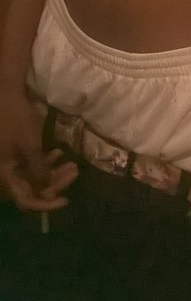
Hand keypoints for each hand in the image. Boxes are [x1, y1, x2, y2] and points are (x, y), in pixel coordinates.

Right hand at [0, 91, 77, 210]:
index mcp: (6, 175)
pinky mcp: (15, 151)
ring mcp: (11, 161)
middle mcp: (7, 172)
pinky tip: (59, 152)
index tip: (66, 200)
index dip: (46, 205)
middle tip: (74, 173)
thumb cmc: (17, 120)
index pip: (26, 201)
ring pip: (34, 175)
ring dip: (54, 171)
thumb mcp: (30, 147)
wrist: (6, 95)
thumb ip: (38, 171)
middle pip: (32, 188)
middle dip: (55, 183)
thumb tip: (47, 189)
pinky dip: (45, 161)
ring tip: (72, 165)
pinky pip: (31, 163)